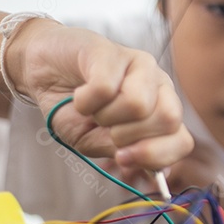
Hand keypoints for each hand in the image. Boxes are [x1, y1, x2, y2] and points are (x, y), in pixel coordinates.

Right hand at [9, 20, 193, 168]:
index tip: (122, 158)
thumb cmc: (72, 107)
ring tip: (92, 108)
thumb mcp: (97, 142)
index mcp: (161, 110)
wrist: (42, 72)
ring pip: (139, 105)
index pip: (182, 141)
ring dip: (105, 116)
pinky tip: (80, 95)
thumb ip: (127, 154)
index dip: (154, 156)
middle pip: (169, 119)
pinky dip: (84, 101)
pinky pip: (105, 89)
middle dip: (129, 135)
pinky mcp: (111, 51)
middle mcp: (159, 85)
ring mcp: (139, 64)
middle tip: (104, 127)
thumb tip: (155, 172)